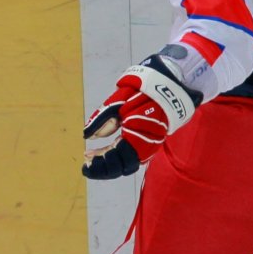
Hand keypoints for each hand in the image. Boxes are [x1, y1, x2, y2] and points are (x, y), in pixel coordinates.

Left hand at [81, 55, 200, 179]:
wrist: (167, 87)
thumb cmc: (141, 93)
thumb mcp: (117, 103)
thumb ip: (102, 121)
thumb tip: (88, 136)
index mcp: (137, 138)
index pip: (116, 160)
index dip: (100, 164)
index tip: (85, 162)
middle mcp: (145, 147)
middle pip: (121, 166)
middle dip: (103, 167)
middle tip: (86, 162)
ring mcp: (148, 146)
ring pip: (125, 163)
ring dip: (108, 163)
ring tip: (91, 156)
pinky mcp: (147, 142)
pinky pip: (130, 155)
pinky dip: (116, 156)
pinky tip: (103, 151)